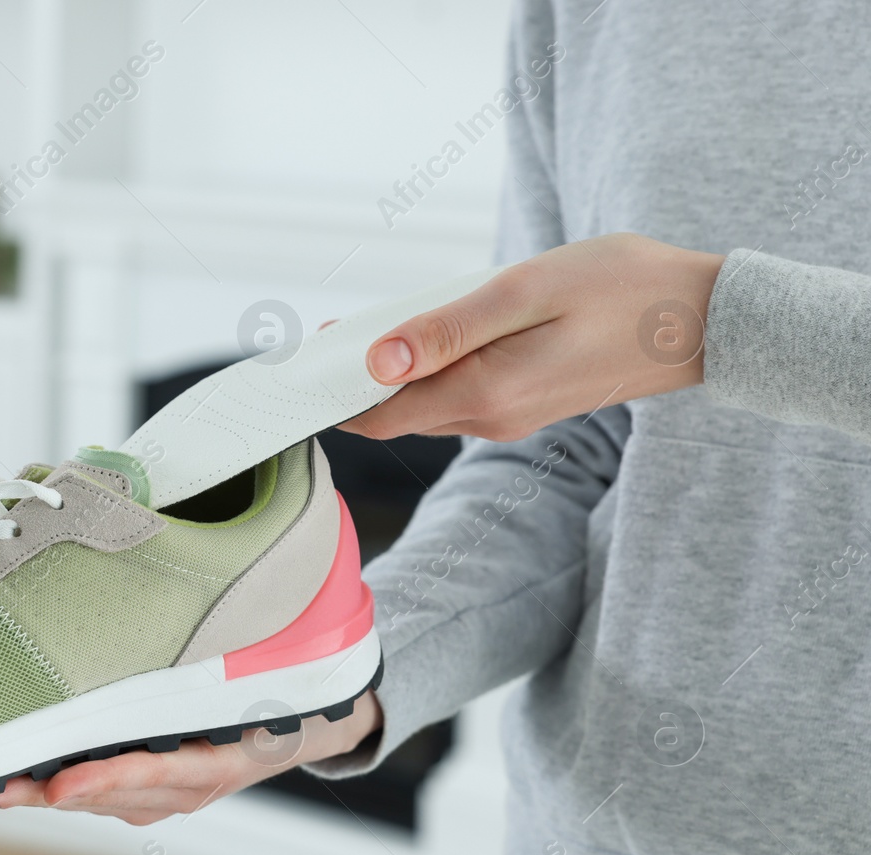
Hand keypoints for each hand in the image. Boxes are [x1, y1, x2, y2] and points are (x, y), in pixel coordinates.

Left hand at [0, 691, 382, 825]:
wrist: (298, 730)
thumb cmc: (272, 693)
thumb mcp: (261, 675)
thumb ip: (220, 655)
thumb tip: (182, 592)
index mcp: (214, 762)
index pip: (152, 771)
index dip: (104, 780)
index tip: (59, 789)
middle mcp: (180, 790)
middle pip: (100, 795)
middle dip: (36, 795)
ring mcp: (157, 799)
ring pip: (85, 798)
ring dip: (28, 795)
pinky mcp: (138, 795)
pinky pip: (87, 792)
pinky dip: (45, 789)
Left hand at [339, 233, 725, 440]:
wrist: (704, 321)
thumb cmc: (622, 290)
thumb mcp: (526, 291)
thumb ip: (448, 328)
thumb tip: (377, 358)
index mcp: (484, 394)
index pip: (377, 414)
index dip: (330, 396)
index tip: (295, 370)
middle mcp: (490, 419)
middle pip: (394, 410)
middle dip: (352, 380)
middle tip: (320, 337)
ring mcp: (507, 417)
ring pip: (424, 401)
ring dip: (390, 372)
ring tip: (360, 330)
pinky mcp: (523, 404)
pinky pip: (455, 391)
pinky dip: (427, 368)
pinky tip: (424, 334)